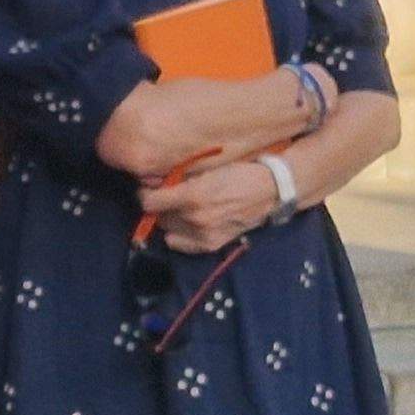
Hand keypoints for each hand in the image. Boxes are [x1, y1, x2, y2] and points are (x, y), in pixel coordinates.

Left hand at [139, 161, 277, 255]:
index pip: (149, 202)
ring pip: (167, 230)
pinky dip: (177, 235)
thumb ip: (179, 177)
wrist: (269, 191)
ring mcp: (203, 234)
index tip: (149, 188)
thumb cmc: (238, 173)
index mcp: (192, 195)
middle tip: (166, 196)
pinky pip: (179, 244)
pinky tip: (184, 223)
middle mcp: (195, 218)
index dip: (145, 193)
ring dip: (167, 219)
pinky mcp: (211, 245)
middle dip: (158, 205)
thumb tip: (153, 182)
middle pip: (157, 216)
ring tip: (178, 208)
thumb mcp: (206, 169)